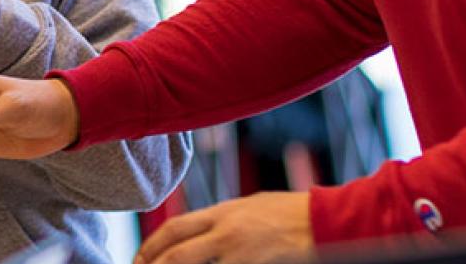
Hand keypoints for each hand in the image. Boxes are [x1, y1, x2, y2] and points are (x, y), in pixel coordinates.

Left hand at [136, 192, 313, 263]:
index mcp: (222, 212)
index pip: (174, 228)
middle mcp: (226, 231)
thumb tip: (196, 232)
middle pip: (176, 253)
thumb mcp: (249, 207)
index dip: (151, 245)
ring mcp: (240, 252)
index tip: (139, 258)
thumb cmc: (291, 213)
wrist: (326, 220)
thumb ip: (221, 220)